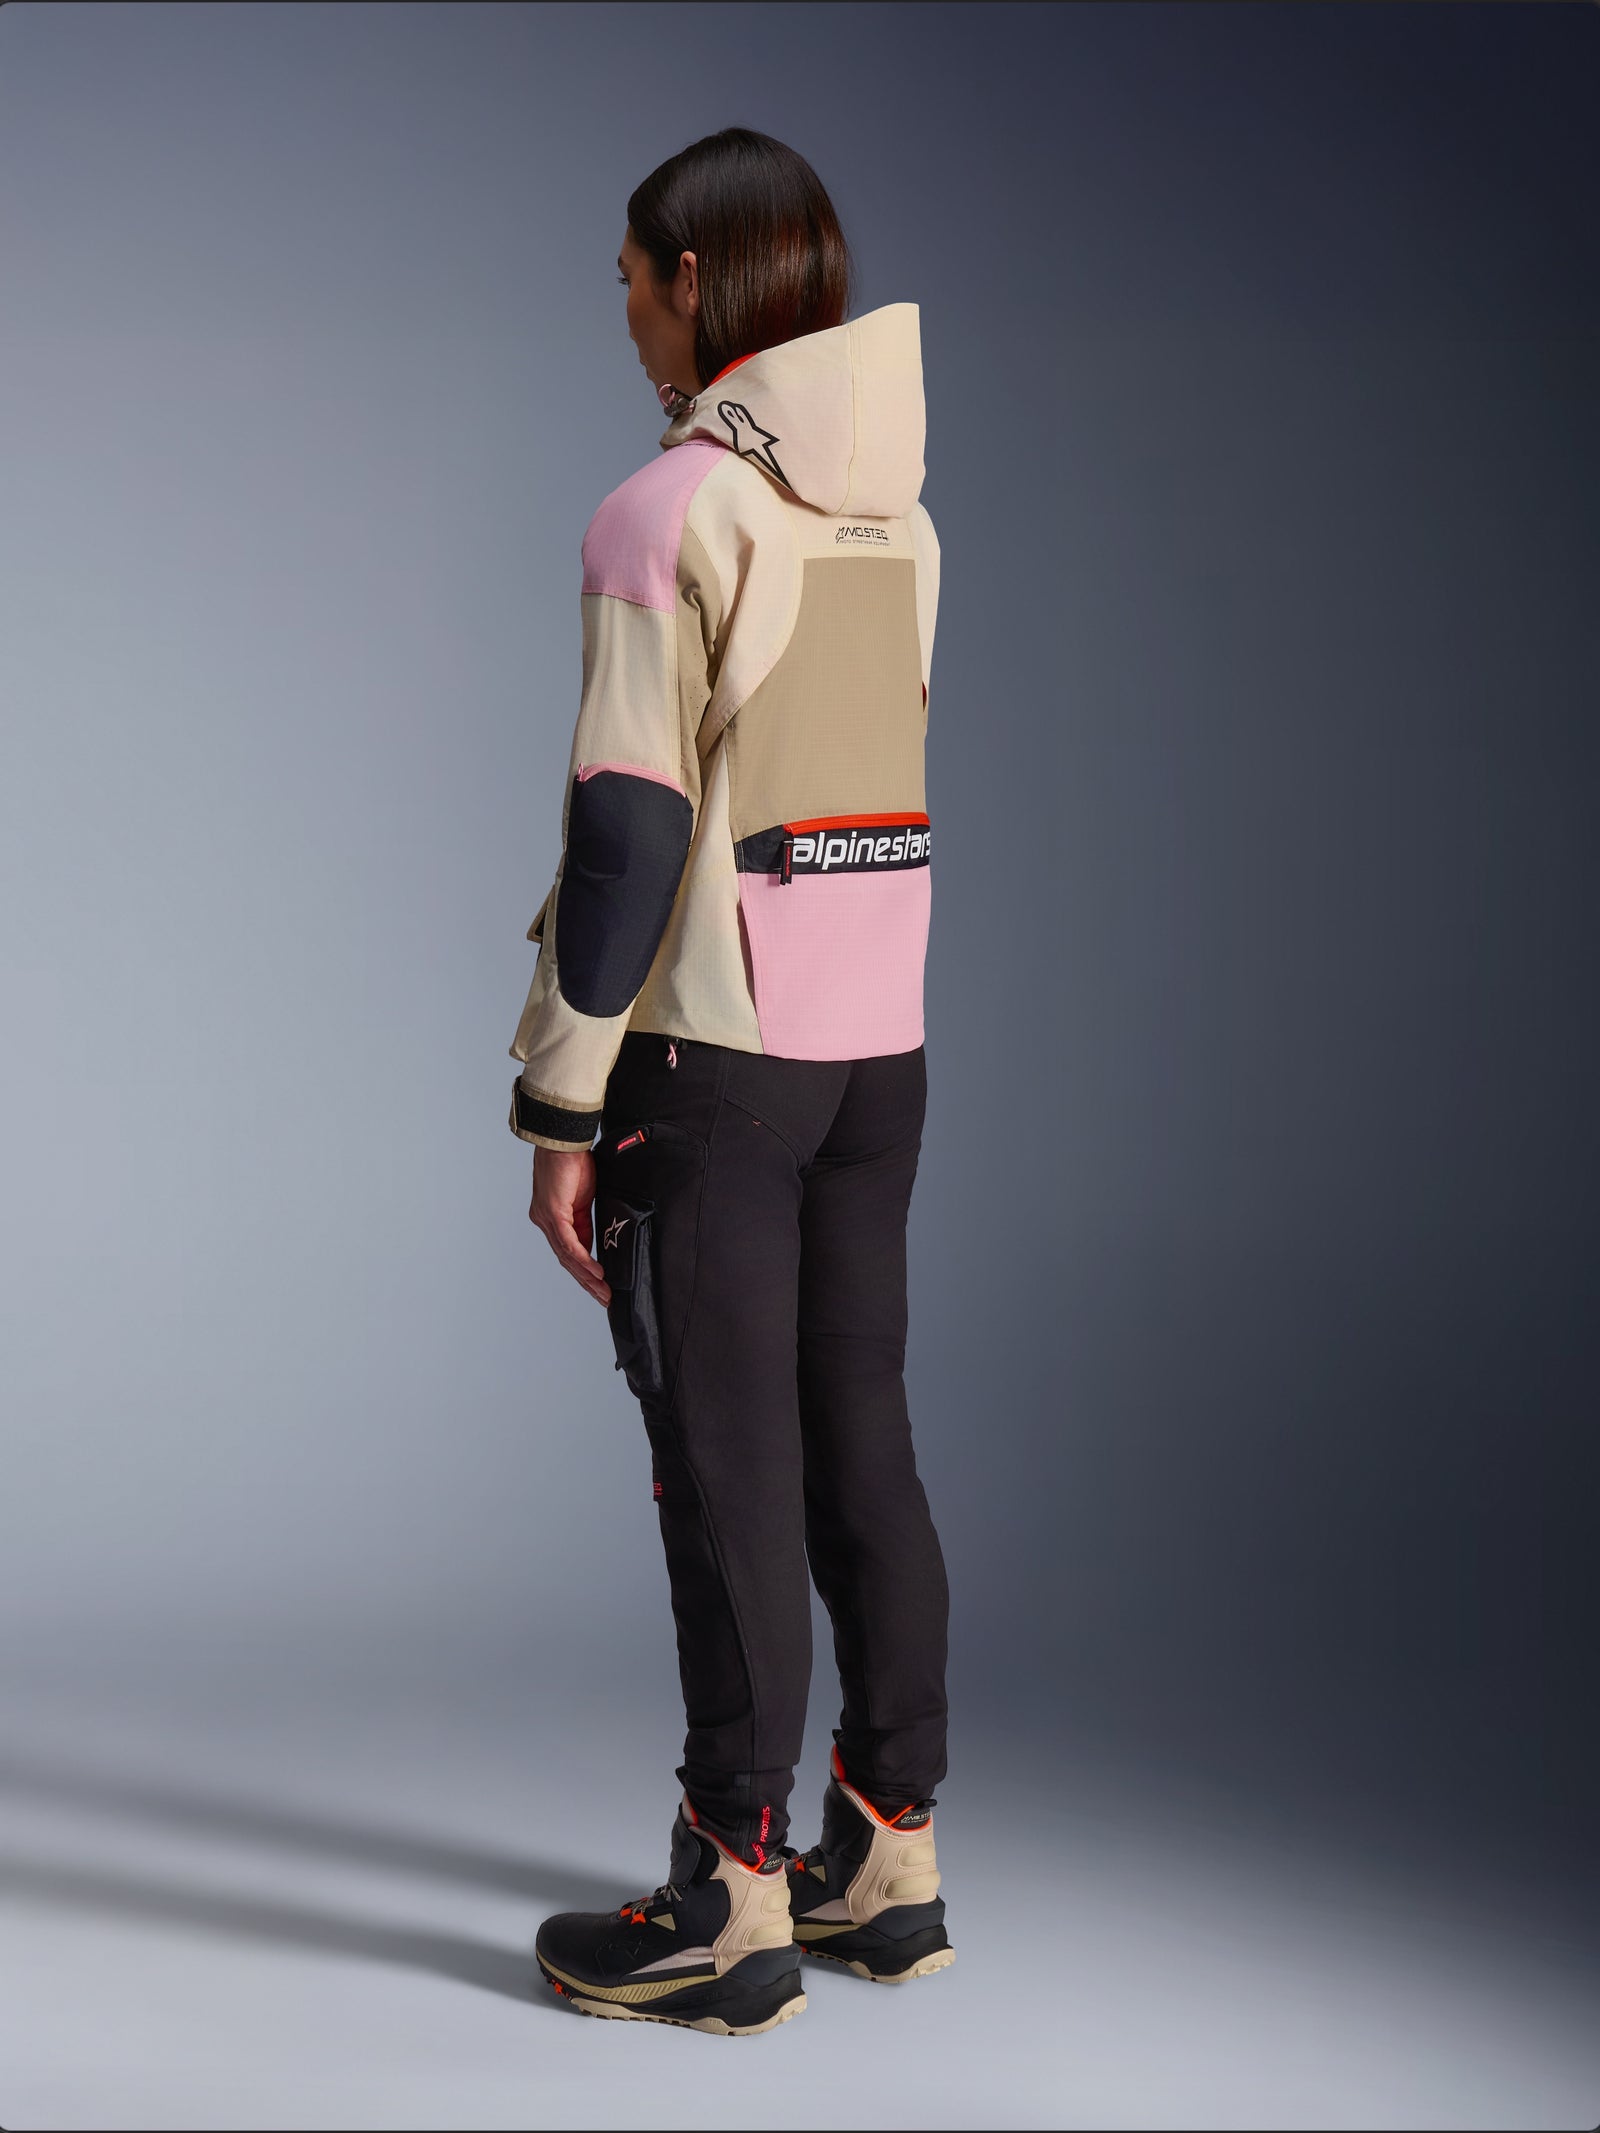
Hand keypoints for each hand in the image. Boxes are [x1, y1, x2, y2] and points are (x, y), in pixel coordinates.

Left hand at [528, 1145, 611, 1304]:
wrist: (563, 1142)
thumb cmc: (573, 1161)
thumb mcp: (583, 1197)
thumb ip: (585, 1221)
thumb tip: (593, 1243)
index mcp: (553, 1217)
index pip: (568, 1251)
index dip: (584, 1270)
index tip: (600, 1284)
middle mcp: (545, 1221)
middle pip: (566, 1260)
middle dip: (586, 1281)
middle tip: (603, 1297)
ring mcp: (547, 1219)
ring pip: (568, 1257)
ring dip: (587, 1277)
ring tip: (603, 1291)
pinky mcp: (553, 1214)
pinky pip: (569, 1245)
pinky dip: (584, 1261)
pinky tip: (596, 1273)